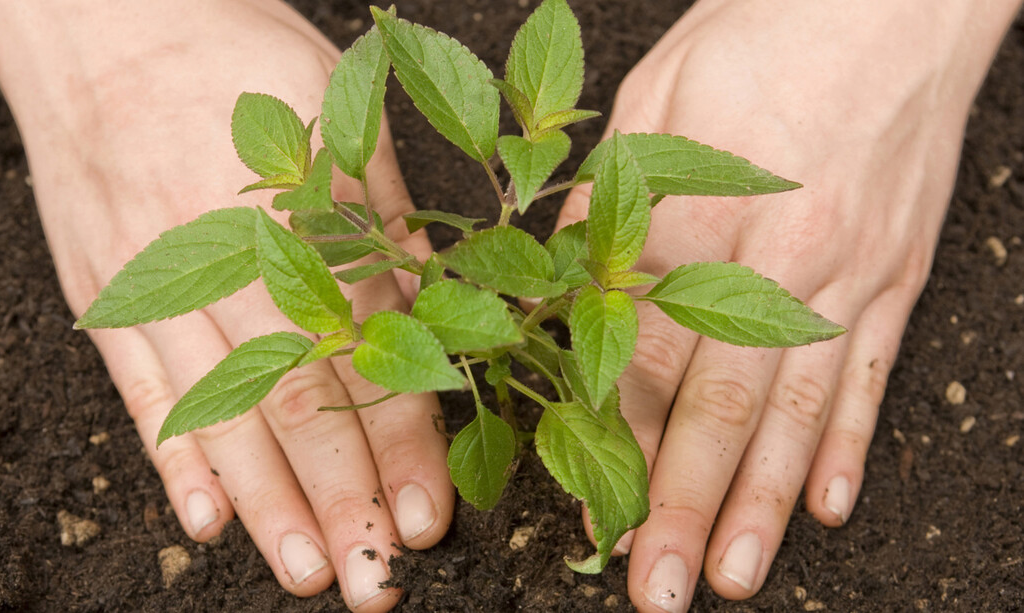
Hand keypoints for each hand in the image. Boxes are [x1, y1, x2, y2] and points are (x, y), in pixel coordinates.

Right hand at [0, 1, 449, 609]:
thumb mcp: (335, 116)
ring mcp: (160, 284)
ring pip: (221, 412)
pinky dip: (172, 456)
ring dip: (266, 503)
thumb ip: (386, 224)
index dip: (404, 439)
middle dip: (343, 498)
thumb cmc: (236, 58)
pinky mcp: (107, 295)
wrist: (103, 22)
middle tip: (374, 583)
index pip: (371, 352)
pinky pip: (139, 389)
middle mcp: (234, 262)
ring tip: (306, 571)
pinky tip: (203, 520)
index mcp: (305, 216)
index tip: (430, 515)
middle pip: (296, 401)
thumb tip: (442, 312)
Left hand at [557, 0, 1018, 608]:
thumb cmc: (757, 37)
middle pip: (721, 403)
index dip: (614, 441)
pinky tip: (823, 505)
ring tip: (736, 577)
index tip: (592, 510)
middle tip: (662, 588)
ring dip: (760, 502)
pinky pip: (869, 374)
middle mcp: (780, 258)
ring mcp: (848, 273)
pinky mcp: (897, 274)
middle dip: (685, 505)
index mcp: (700, 212)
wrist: (889, 0)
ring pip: (797, 410)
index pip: (643, 353)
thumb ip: (602, 208)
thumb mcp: (650, 103)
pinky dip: (846, 445)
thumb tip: (555, 292)